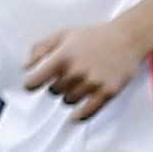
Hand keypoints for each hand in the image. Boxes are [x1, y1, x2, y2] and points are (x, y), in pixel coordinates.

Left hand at [22, 16, 152, 122]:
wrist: (127, 38)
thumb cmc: (93, 36)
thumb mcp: (64, 35)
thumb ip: (41, 48)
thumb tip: (26, 67)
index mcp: (63, 56)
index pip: (36, 80)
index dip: (31, 84)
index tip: (31, 86)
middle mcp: (77, 71)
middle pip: (53, 92)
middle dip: (56, 86)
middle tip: (65, 78)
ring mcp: (93, 83)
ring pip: (68, 101)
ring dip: (69, 96)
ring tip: (77, 85)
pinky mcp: (107, 92)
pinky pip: (87, 112)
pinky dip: (79, 116)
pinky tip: (75, 116)